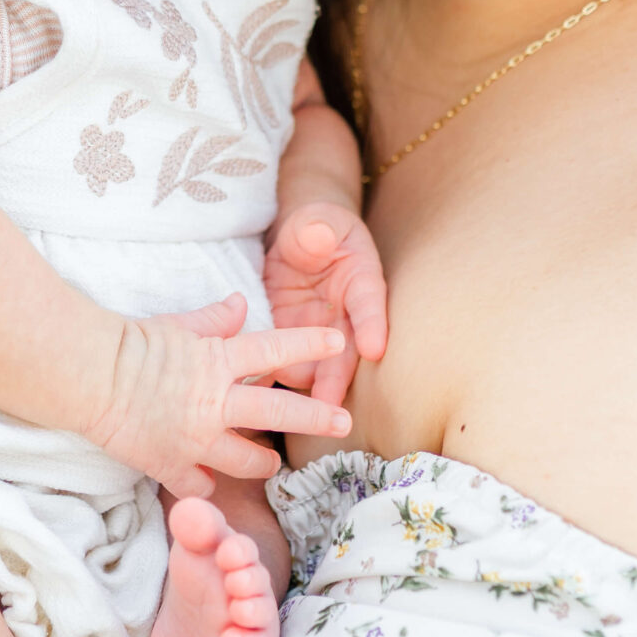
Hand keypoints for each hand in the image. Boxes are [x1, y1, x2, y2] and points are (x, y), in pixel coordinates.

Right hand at [84, 296, 350, 495]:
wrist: (88, 377)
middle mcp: (214, 402)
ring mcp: (196, 438)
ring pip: (250, 461)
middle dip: (316, 418)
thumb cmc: (129, 343)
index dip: (309, 343)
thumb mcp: (177, 325)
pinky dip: (206, 482)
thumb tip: (241, 304)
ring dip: (264, 461)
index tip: (339, 341)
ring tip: (271, 461)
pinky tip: (207, 479)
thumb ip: (214, 320)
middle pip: (278, 412)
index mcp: (216, 361)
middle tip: (344, 422)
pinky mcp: (172, 465)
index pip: (273, 349)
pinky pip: (203, 485)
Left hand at [262, 203, 388, 406]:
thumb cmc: (316, 228)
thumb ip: (317, 228)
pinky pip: (285, 365)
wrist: (297, 244)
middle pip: (344, 351)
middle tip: (330, 405)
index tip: (374, 349)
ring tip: (297, 415)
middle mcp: (344, 316)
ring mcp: (316, 334)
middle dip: (337, 378)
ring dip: (308, 391)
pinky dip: (275, 380)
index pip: (369, 303)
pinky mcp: (289, 343)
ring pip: (317, 367)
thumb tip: (317, 233)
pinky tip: (262, 399)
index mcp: (360, 281)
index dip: (372, 326)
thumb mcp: (318, 221)